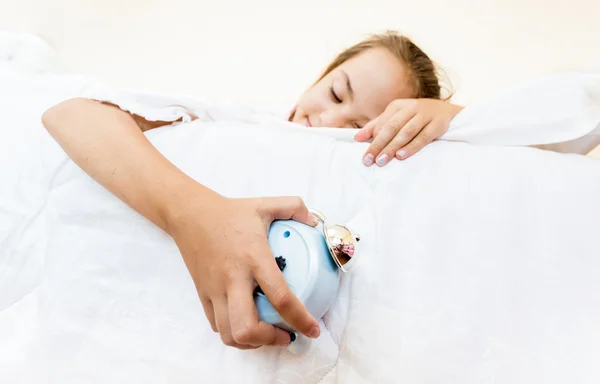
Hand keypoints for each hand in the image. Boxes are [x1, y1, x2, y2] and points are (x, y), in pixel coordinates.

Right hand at [167, 191, 320, 349]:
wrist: (189, 214)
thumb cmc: (230, 212)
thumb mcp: (265, 204)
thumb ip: (294, 207)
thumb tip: (314, 221)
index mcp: (254, 258)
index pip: (280, 297)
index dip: (300, 319)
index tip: (313, 330)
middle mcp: (233, 279)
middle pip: (247, 328)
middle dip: (269, 340)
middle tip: (285, 335)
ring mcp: (215, 289)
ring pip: (229, 334)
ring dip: (251, 342)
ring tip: (267, 334)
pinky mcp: (202, 294)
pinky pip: (216, 324)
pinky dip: (233, 332)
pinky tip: (247, 322)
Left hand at [354, 99, 463, 165]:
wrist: (446, 111)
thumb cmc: (414, 117)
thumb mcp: (395, 117)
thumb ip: (376, 126)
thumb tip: (357, 138)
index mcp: (398, 106)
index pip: (382, 123)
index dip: (371, 139)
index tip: (364, 156)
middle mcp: (411, 108)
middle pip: (392, 128)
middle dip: (379, 145)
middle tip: (370, 160)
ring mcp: (425, 115)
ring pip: (406, 132)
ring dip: (393, 147)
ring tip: (382, 160)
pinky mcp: (438, 124)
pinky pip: (423, 137)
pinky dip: (412, 147)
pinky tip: (401, 156)